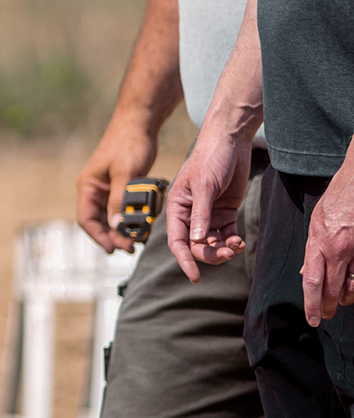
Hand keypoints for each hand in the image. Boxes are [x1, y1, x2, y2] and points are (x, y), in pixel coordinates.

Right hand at [76, 113, 160, 254]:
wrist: (139, 123)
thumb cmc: (129, 144)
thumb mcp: (125, 174)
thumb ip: (119, 200)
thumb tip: (116, 226)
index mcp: (88, 186)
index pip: (86, 219)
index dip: (98, 236)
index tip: (114, 249)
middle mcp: (95, 190)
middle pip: (98, 222)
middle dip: (113, 237)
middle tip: (132, 247)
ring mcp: (108, 189)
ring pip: (112, 218)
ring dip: (123, 230)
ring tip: (139, 240)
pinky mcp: (122, 187)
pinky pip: (123, 209)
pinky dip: (132, 219)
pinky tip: (144, 226)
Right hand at [165, 125, 252, 281]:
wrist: (231, 141)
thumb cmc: (211, 158)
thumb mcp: (204, 186)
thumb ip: (201, 213)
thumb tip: (198, 241)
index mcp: (177, 207)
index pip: (177, 240)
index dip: (184, 259)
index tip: (195, 277)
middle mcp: (190, 214)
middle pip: (197, 246)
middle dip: (211, 254)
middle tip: (229, 253)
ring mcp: (208, 215)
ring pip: (212, 244)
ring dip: (224, 250)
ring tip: (237, 245)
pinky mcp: (225, 213)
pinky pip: (226, 236)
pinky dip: (233, 243)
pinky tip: (240, 242)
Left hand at [302, 153, 353, 326]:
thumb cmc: (338, 199)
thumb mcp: (316, 221)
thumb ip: (312, 248)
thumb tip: (307, 273)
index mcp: (319, 240)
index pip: (312, 281)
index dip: (312, 304)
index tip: (313, 318)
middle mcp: (338, 248)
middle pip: (332, 289)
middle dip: (328, 307)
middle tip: (325, 316)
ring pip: (352, 287)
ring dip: (346, 297)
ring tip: (340, 299)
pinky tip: (353, 285)